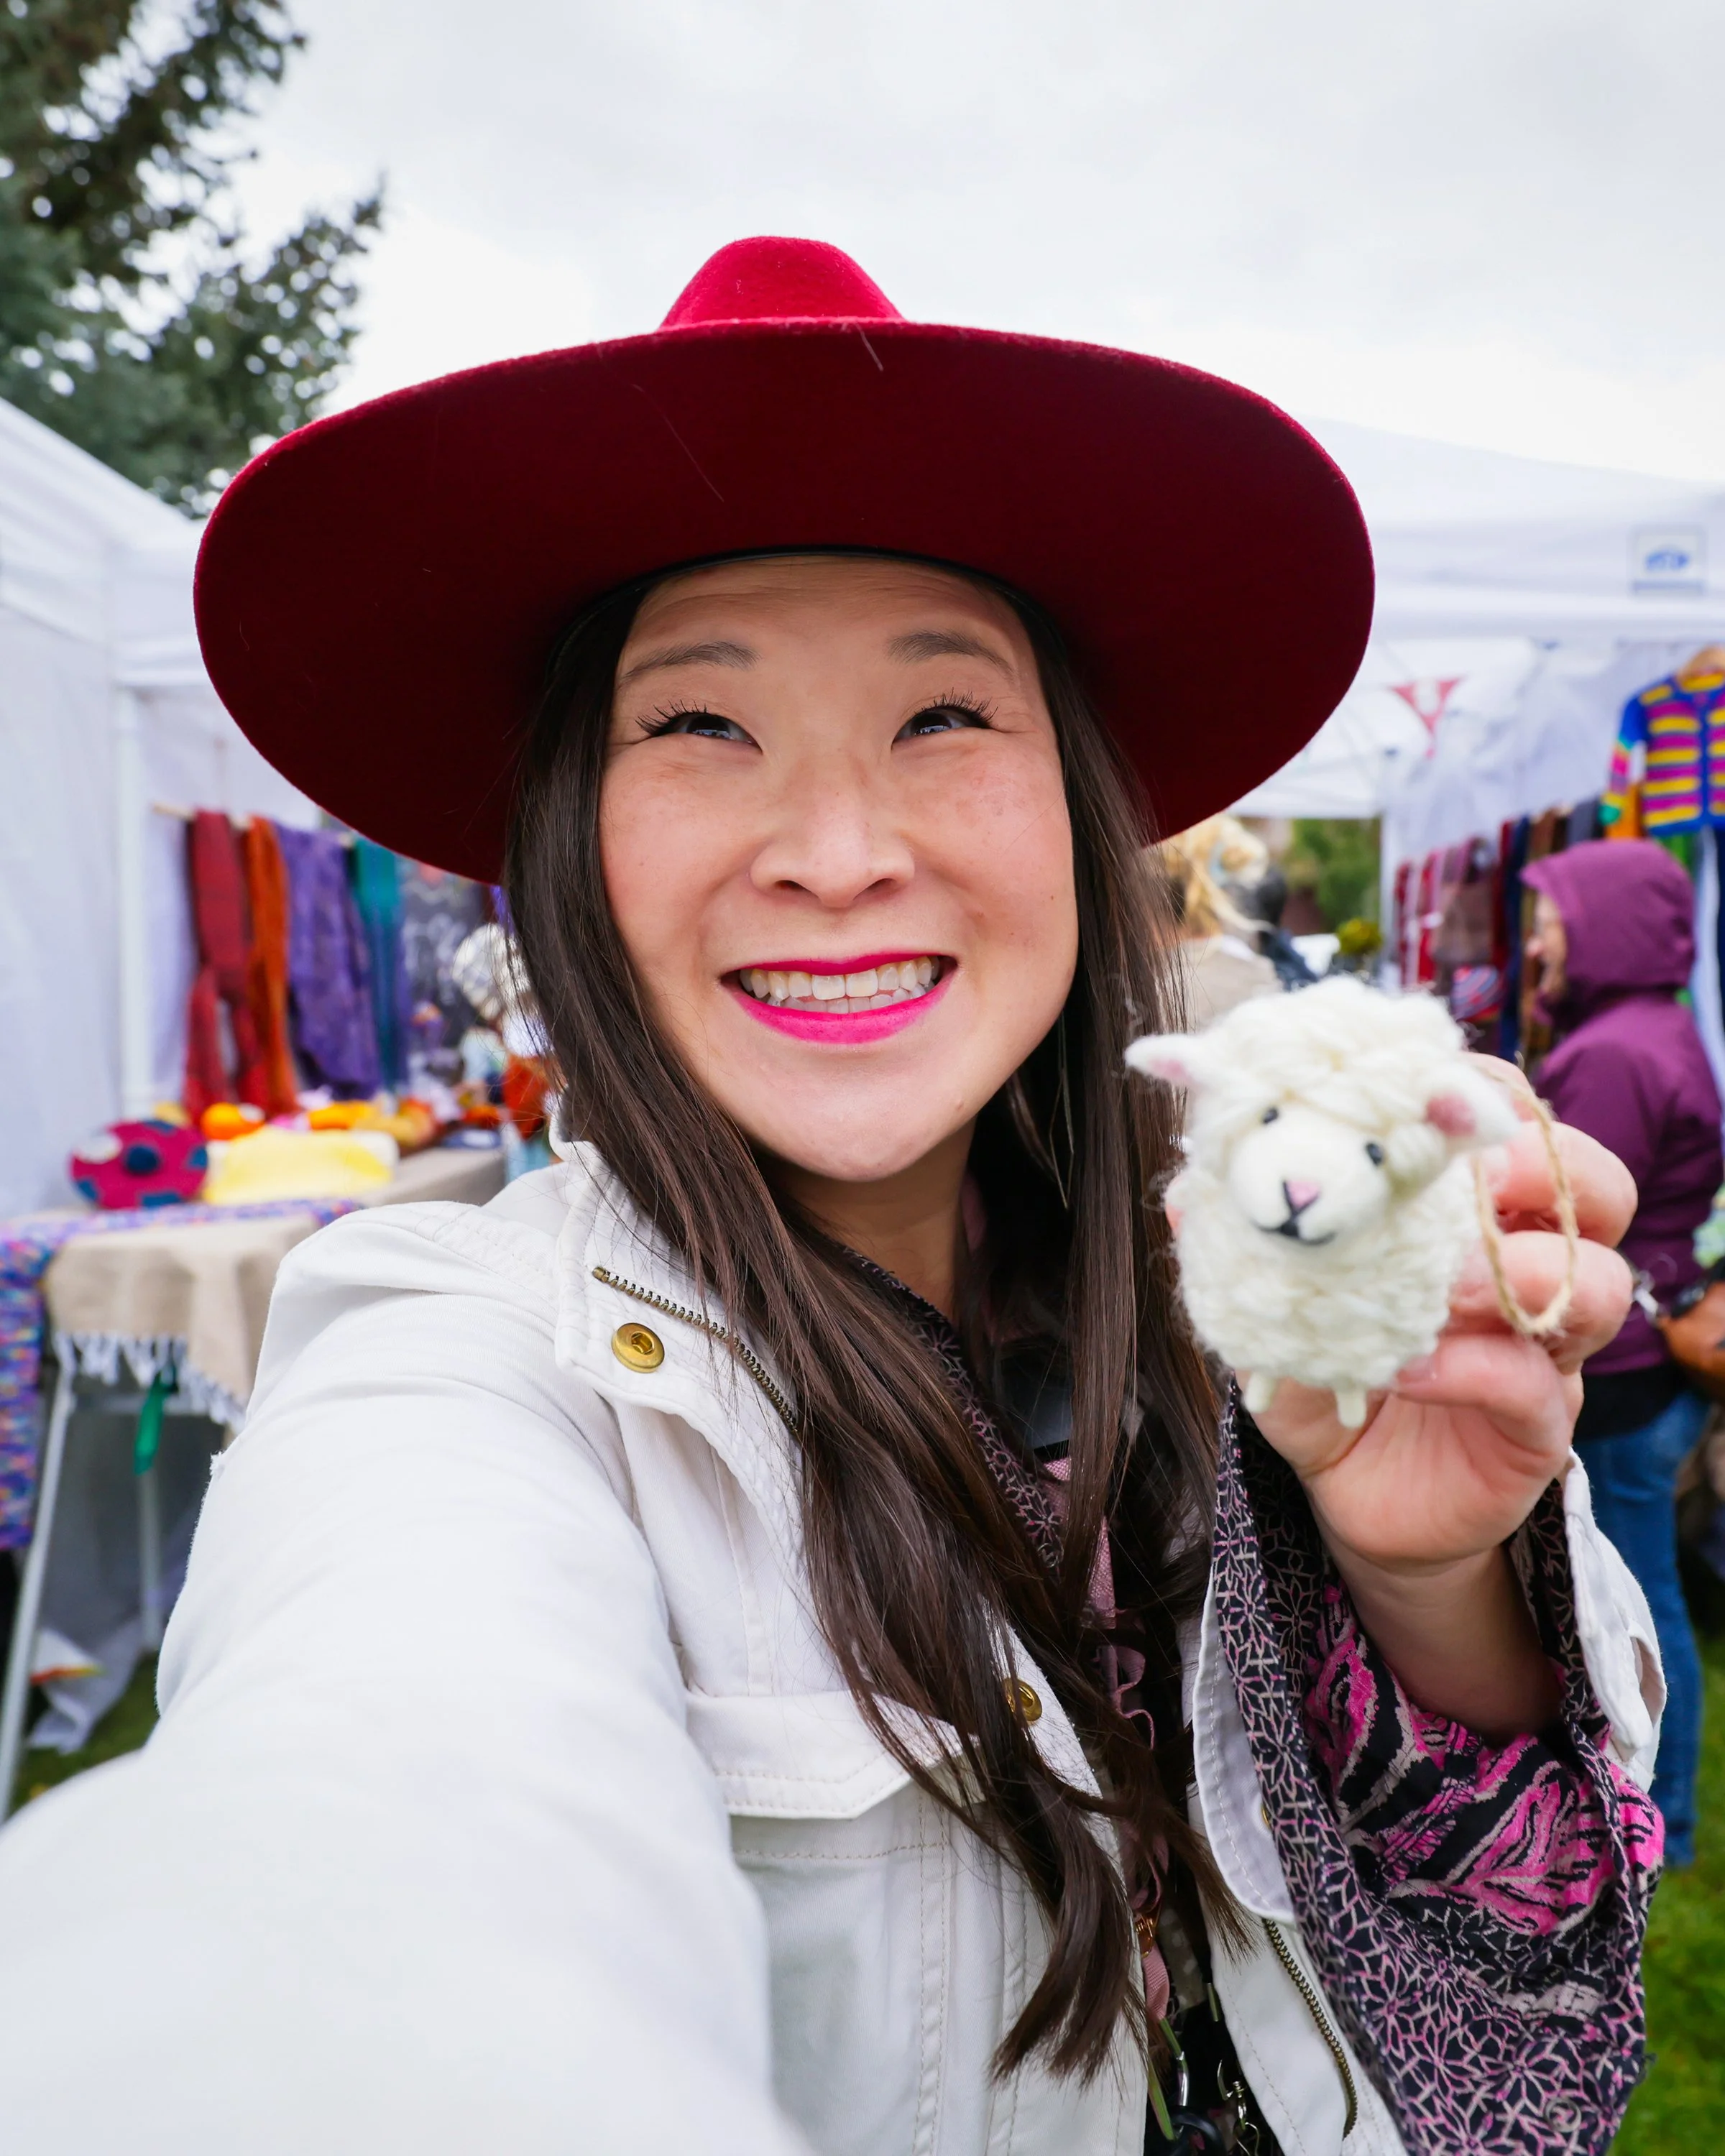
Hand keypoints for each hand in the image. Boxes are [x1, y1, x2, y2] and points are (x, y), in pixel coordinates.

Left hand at [1242, 1060, 1636, 1731]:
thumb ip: (1246, 1245)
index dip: (1486, 1095)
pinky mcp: (1541, 1423)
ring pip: (1596, 1283)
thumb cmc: (1324, 1374)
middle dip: (1540, 1169)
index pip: (1513, 1120)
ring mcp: (1546, 1344)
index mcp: (1470, 1208)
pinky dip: (1473, 1368)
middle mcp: (1526, 1263)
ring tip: (1441, 1289)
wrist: (1350, 1494)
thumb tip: (1186, 1192)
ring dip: (1519, 1272)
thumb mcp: (1275, 1301)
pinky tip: (1407, 1370)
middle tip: (1468, 1187)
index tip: (1431, 1093)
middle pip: (1595, 1184)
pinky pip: (1537, 1384)